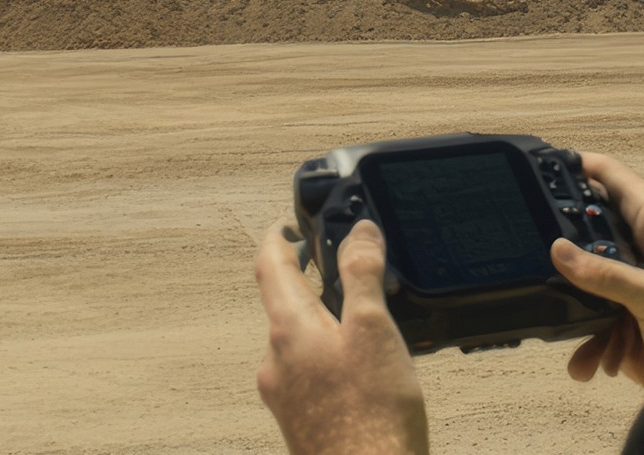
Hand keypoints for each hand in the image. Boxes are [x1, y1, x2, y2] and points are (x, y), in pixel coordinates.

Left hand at [256, 219, 428, 454]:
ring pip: (297, 337)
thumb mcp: (374, 327)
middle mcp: (277, 362)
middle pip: (283, 302)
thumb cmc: (370, 418)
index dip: (279, 236)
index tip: (289, 222)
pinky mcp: (301, 420)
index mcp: (288, 330)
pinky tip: (361, 364)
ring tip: (360, 313)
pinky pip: (307, 368)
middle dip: (308, 278)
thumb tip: (359, 231)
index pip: (269, 265)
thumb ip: (362, 273)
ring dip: (321, 316)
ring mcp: (286, 395)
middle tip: (335, 261)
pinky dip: (328, 350)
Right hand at [551, 152, 643, 389]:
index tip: (539, 163)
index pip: (610, 176)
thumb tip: (559, 251)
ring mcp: (640, 283)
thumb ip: (605, 275)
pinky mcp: (638, 318)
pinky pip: (602, 324)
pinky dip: (595, 345)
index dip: (578, 165)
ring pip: (591, 285)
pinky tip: (594, 364)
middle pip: (590, 231)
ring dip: (582, 318)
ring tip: (581, 344)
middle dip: (566, 253)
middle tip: (535, 261)